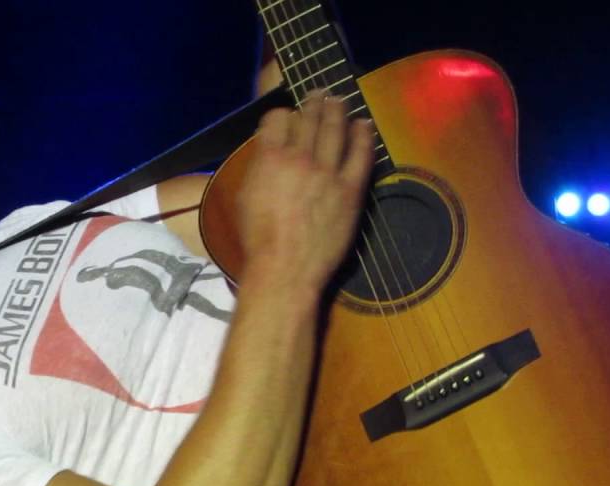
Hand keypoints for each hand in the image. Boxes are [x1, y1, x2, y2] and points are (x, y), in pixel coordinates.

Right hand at [235, 91, 374, 296]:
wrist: (285, 268)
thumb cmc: (259, 240)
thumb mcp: (246, 198)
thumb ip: (258, 169)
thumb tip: (268, 155)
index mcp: (269, 159)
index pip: (277, 119)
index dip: (281, 114)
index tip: (286, 116)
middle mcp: (299, 158)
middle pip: (309, 119)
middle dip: (313, 103)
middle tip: (318, 94)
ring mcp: (328, 172)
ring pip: (335, 130)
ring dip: (337, 111)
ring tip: (339, 100)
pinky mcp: (350, 189)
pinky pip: (361, 155)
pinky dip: (363, 136)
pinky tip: (363, 125)